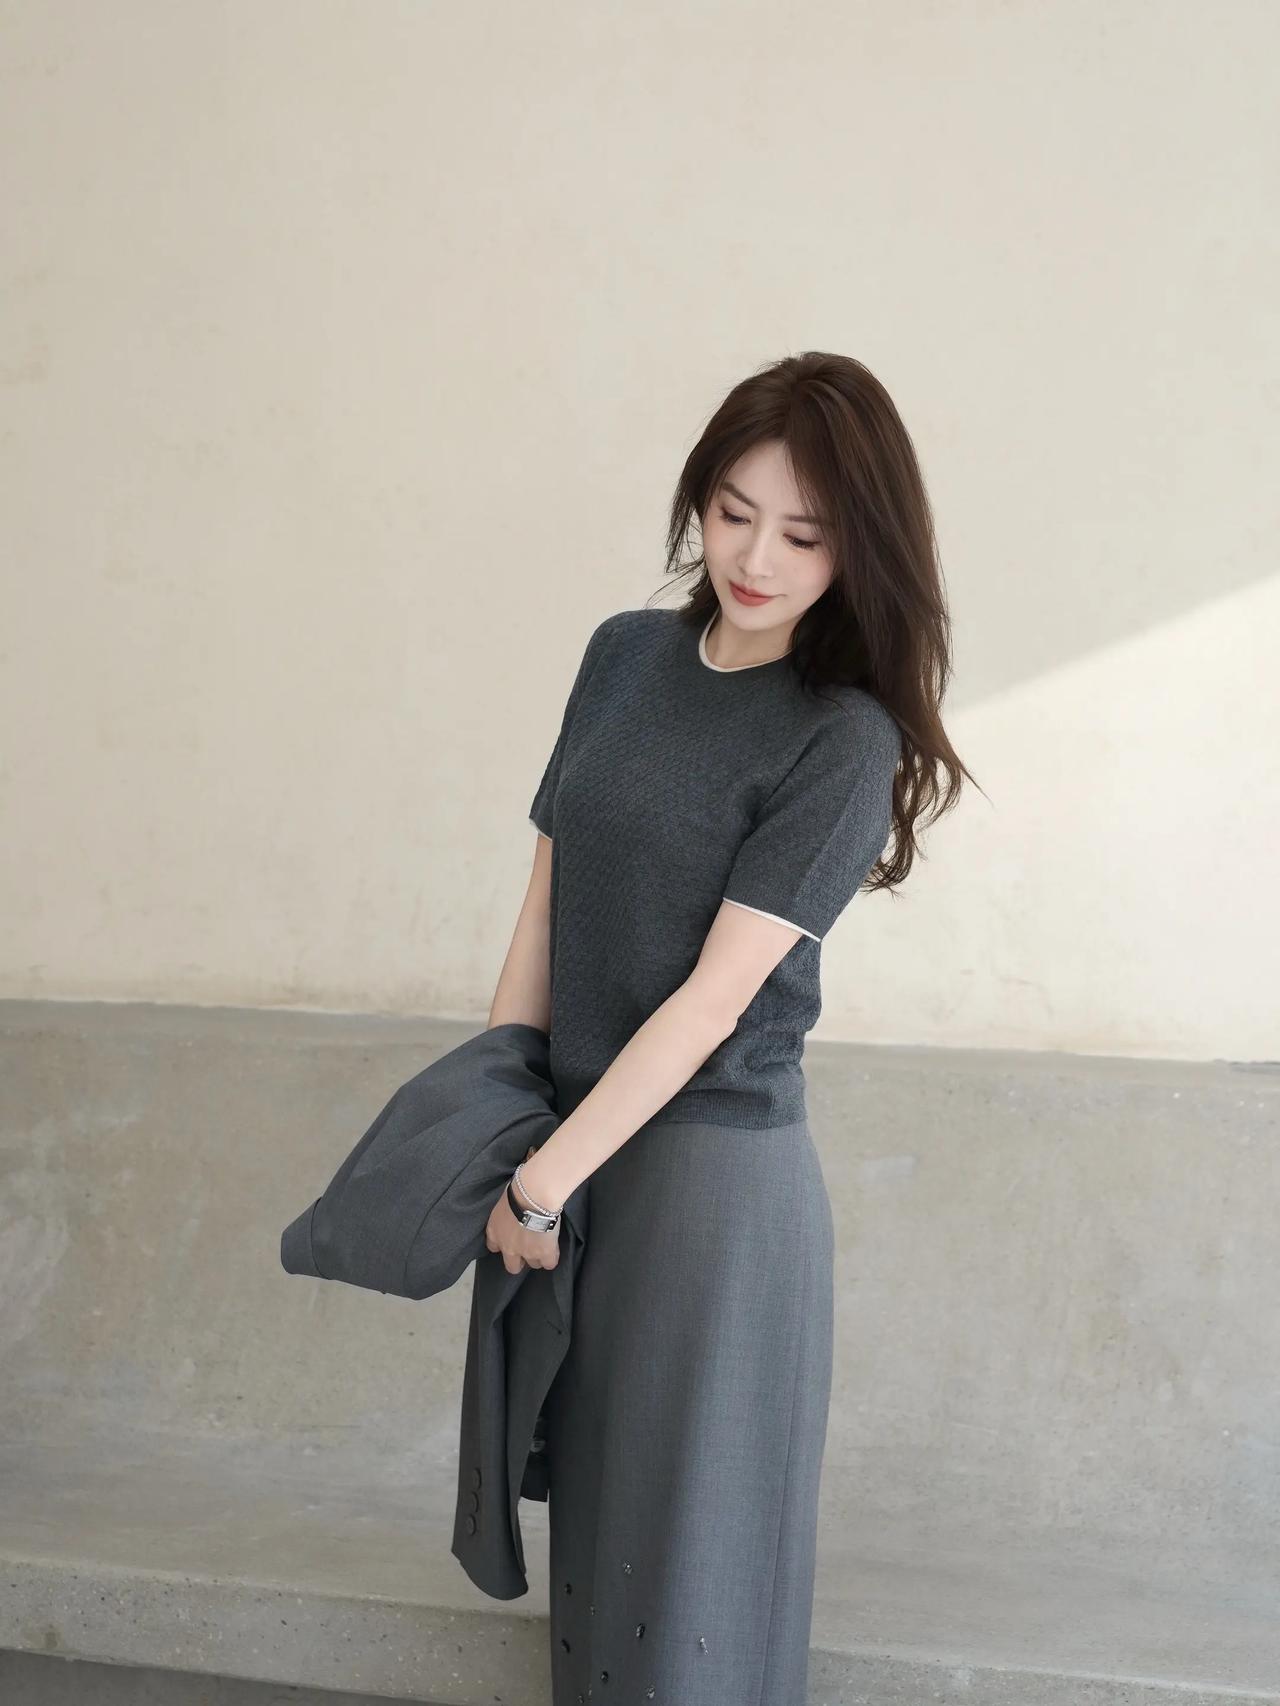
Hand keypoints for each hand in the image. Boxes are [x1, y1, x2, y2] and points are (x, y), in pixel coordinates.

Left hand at [484, 1144, 561, 1275]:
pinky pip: (549, 1264)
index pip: (494, 1247)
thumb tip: (517, 1209)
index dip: (504, 1244)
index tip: (512, 1237)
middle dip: (520, 1260)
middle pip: (512, 1266)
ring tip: (545, 1244)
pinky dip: (552, 1257)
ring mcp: (526, 1253)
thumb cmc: (518, 1190)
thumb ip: (508, 1214)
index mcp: (495, 1232)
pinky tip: (554, 1248)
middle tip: (529, 1247)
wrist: (533, 1196)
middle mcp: (507, 1247)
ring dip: (538, 1256)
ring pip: (532, 1264)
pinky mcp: (543, 1254)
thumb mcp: (505, 1202)